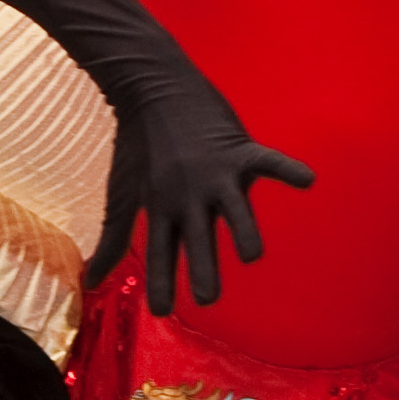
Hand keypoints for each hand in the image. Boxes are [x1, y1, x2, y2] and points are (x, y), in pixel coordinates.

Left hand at [89, 51, 316, 314]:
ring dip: (243, 230)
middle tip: (207, 299)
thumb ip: (113, 240)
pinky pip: (267, 160)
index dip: (162, 283)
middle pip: (198, 239)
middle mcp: (188, 195)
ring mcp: (214, 173)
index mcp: (161, 208)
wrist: (151, 88)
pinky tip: (307, 180)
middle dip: (203, 270)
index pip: (162, 254)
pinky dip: (286, 169)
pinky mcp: (237, 149)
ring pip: (234, 208)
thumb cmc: (138, 146)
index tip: (163, 311)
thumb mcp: (123, 195)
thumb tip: (91, 281)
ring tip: (251, 255)